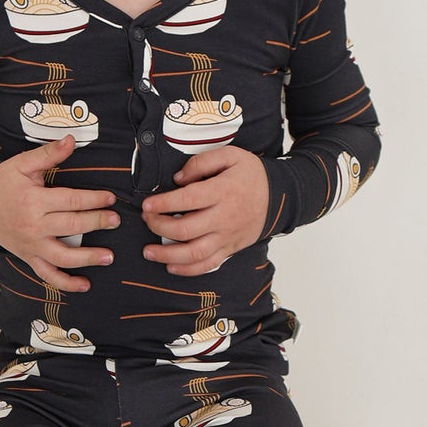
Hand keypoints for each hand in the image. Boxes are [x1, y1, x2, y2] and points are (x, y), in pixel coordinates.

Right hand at [0, 132, 119, 291]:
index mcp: (34, 201)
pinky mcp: (29, 257)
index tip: (110, 198)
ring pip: (63, 257)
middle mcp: (34, 226)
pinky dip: (65, 283)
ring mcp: (32, 246)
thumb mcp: (22, 164)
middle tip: (115, 221)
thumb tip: (71, 140)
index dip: (93, 199)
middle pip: (72, 226)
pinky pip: (48, 275)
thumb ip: (48, 154)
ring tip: (109, 256)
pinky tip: (85, 285)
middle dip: (97, 223)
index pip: (71, 200)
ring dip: (87, 258)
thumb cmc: (3, 184)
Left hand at [140, 145, 268, 275]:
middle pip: (185, 229)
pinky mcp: (230, 249)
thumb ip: (202, 162)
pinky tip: (170, 266)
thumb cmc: (251, 175)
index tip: (147, 205)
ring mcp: (227, 237)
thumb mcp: (231, 155)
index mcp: (222, 191)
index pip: (187, 200)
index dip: (163, 204)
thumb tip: (178, 179)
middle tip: (146, 220)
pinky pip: (208, 265)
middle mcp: (224, 217)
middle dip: (159, 226)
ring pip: (193, 253)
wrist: (279, 197)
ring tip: (148, 251)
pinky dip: (187, 270)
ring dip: (167, 255)